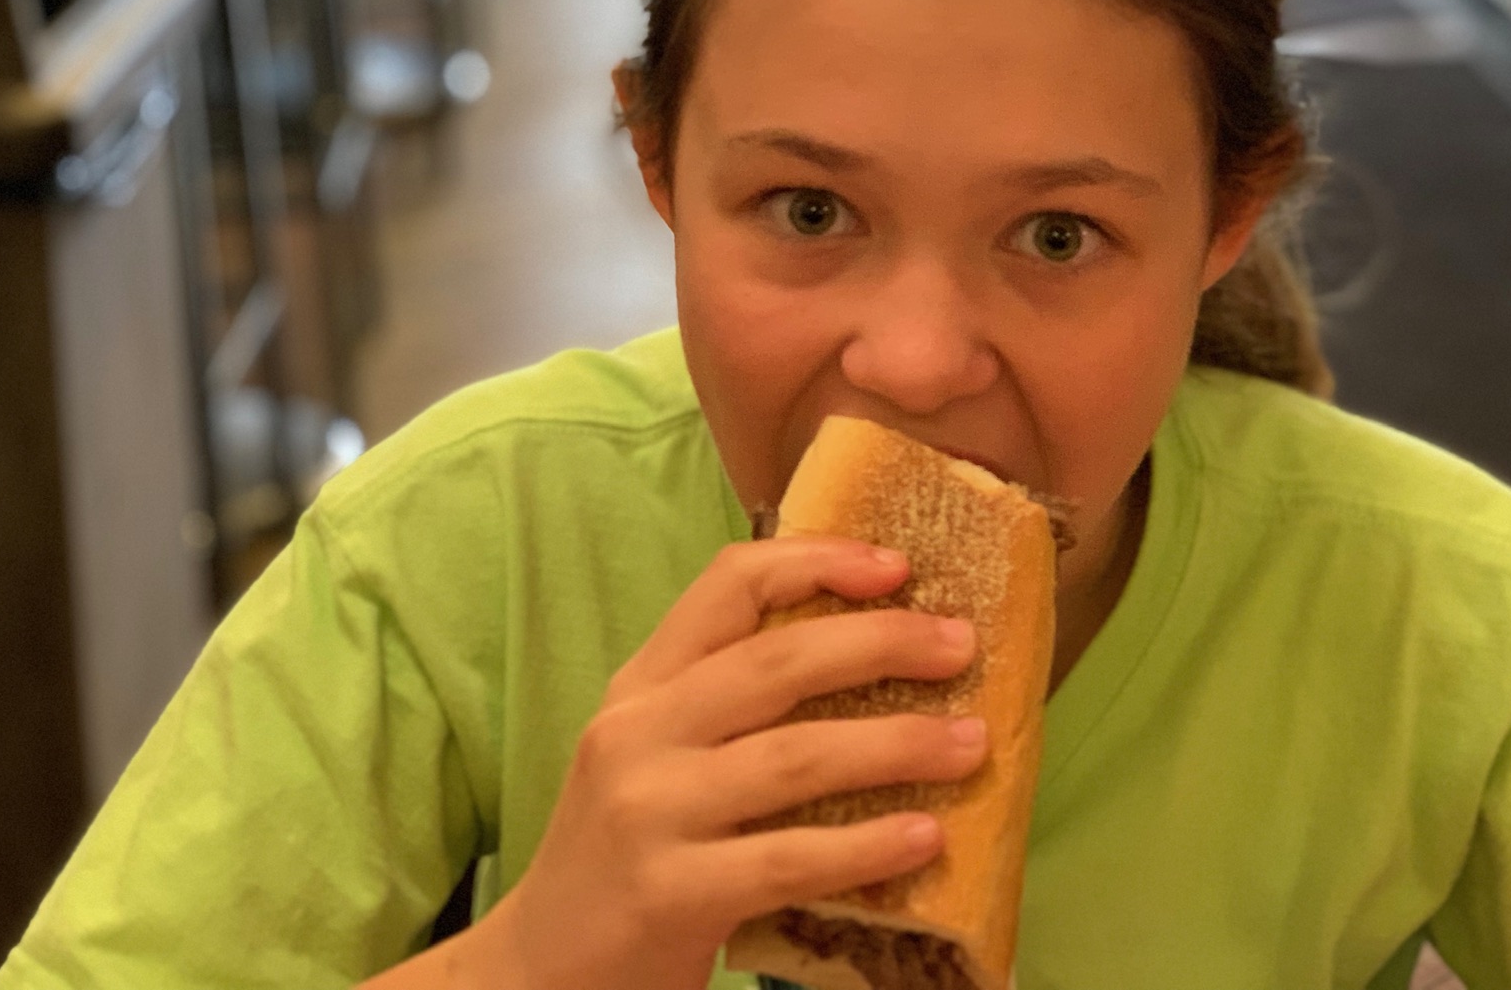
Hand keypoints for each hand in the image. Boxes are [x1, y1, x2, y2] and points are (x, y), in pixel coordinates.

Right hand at [367, 539, 984, 989]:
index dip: (818, 561)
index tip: (898, 566)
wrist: (539, 970)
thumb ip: (735, 704)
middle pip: (777, 661)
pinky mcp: (668, 893)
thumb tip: (881, 656)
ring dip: (896, 744)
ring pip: (794, 757)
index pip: (728, 585)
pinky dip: (865, 845)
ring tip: (970, 744)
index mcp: (643, 684)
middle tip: (963, 647)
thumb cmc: (630, 851)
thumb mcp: (660, 753)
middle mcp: (639, 732)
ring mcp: (649, 811)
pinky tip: (924, 837)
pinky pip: (788, 858)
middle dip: (882, 643)